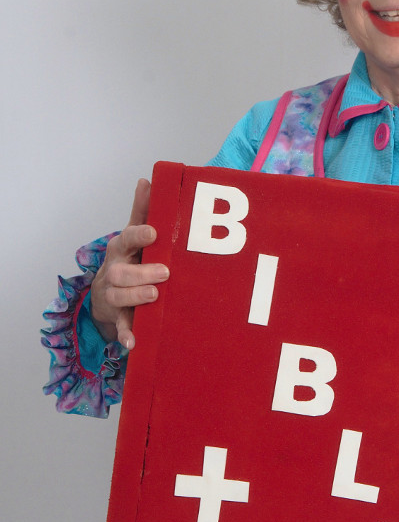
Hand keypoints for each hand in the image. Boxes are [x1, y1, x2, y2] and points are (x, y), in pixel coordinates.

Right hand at [90, 179, 168, 349]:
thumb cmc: (130, 259)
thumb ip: (143, 211)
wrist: (109, 293)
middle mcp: (114, 271)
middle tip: (165, 272)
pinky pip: (120, 327)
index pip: (126, 239)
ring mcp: (114, 295)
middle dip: (141, 272)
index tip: (154, 233)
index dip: (139, 235)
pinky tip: (134, 342)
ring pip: (119, 297)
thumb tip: (148, 179)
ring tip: (155, 296)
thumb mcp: (135, 236)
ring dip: (135, 296)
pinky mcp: (119, 317)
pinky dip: (126, 334)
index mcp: (121, 249)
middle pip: (121, 272)